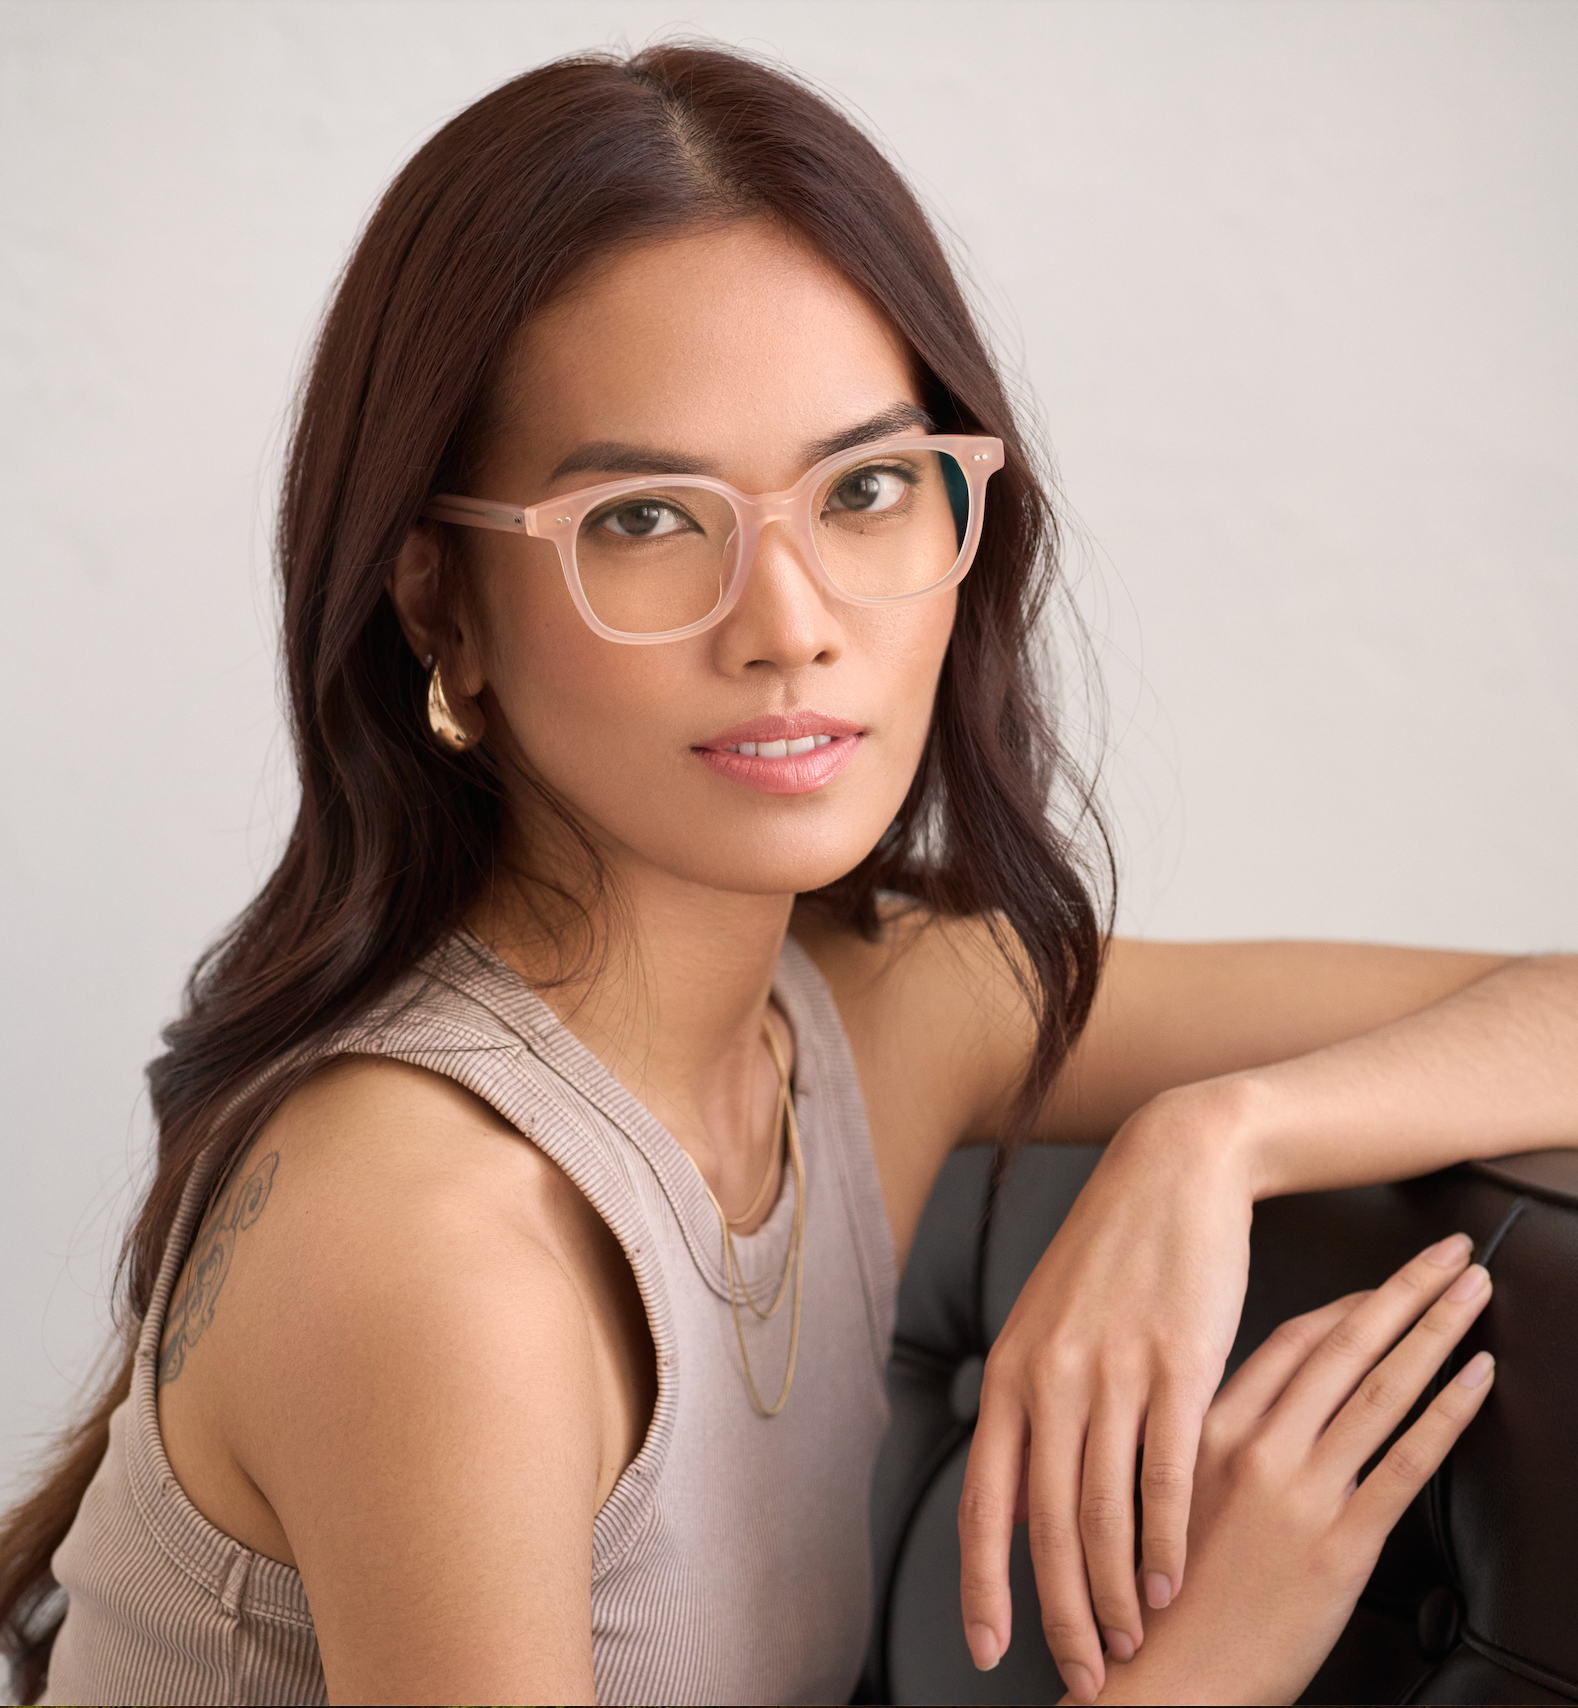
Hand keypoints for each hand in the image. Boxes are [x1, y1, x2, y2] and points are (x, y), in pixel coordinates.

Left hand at [959, 1086, 1256, 1698]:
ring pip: (1105, 1514)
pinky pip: (1166, 1476)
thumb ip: (1028, 1419)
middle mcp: (1049, 1378)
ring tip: (1129, 1645)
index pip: (983, 1504)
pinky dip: (1166, 1543)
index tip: (990, 1654)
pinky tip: (1171, 1586)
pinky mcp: (1177, 1364)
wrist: (1171, 1173)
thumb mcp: (1046, 1329)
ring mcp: (1112, 1371)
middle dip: (1059, 1615)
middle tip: (1083, 1676)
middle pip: (1045, 1528)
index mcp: (1009, 1373)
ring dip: (1116, 1595)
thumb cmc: (1110, 1260)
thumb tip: (1017, 1512)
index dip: (983, 1586)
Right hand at [1098, 1234, 1493, 1703]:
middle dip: (1406, 1291)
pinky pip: (1405, 1462)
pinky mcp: (1339, 1544)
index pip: (1291, 1340)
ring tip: (1473, 1293)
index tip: (1387, 1281)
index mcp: (1204, 1428)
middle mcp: (1254, 1447)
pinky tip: (1478, 1379)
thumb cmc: (1158, 1598)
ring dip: (1436, 1331)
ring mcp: (1298, 1492)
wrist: (1162, 1683)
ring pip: (1381, 1389)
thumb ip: (1210, 1443)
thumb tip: (1264, 1412)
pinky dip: (1447, 1413)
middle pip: (1345, 1346)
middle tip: (1450, 1253)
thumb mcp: (1165, 1497)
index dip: (1349, 1303)